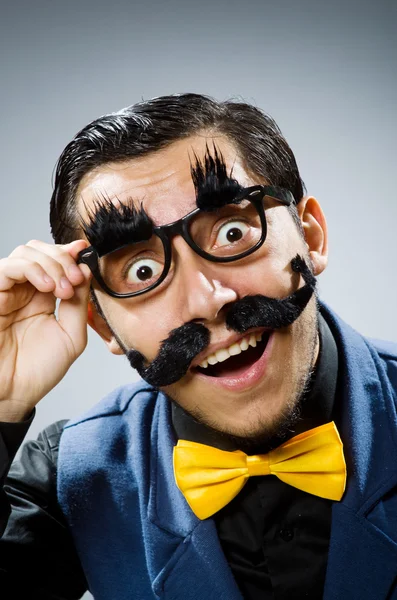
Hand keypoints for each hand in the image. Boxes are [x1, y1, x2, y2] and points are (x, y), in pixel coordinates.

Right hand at [0, 239, 92, 419]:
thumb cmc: (40, 370)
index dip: (71, 252)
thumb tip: (85, 270)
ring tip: (64, 288)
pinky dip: (32, 269)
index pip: (56, 260)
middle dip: (63, 257)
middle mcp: (26, 290)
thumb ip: (80, 304)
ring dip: (51, 263)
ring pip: (25, 253)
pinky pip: (8, 268)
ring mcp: (9, 291)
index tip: (86, 252)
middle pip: (40, 250)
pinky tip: (48, 286)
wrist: (14, 394)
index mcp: (45, 297)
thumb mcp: (72, 336)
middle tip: (76, 278)